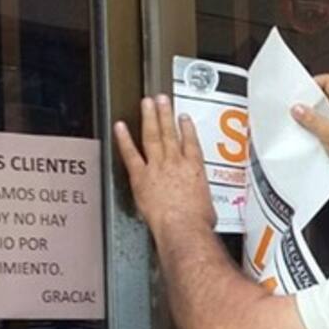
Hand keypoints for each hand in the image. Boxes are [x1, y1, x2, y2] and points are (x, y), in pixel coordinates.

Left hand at [114, 96, 215, 234]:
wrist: (184, 229)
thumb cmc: (196, 223)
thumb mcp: (207, 208)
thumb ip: (200, 201)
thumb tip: (201, 207)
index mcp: (194, 171)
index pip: (191, 143)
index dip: (187, 129)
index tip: (183, 118)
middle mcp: (176, 164)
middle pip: (170, 133)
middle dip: (165, 114)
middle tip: (161, 100)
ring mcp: (157, 168)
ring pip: (153, 137)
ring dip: (150, 118)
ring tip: (147, 104)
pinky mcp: (141, 177)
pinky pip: (131, 154)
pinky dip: (124, 139)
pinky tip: (120, 128)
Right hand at [291, 74, 328, 177]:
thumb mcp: (328, 131)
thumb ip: (310, 119)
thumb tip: (299, 109)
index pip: (328, 81)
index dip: (312, 84)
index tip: (300, 92)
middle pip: (327, 95)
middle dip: (313, 102)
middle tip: (301, 108)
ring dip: (318, 116)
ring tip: (307, 123)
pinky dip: (323, 126)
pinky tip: (316, 134)